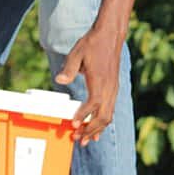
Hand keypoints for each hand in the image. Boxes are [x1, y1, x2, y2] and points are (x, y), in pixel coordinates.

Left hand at [54, 26, 122, 145]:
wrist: (110, 34)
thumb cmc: (93, 43)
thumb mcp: (77, 53)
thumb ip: (69, 68)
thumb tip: (60, 80)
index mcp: (100, 80)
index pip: (93, 103)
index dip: (84, 116)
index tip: (74, 125)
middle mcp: (109, 87)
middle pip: (104, 116)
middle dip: (91, 130)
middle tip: (78, 140)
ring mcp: (113, 88)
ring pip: (109, 115)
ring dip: (98, 129)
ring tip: (87, 139)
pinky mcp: (114, 88)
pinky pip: (110, 109)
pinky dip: (103, 120)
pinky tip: (97, 127)